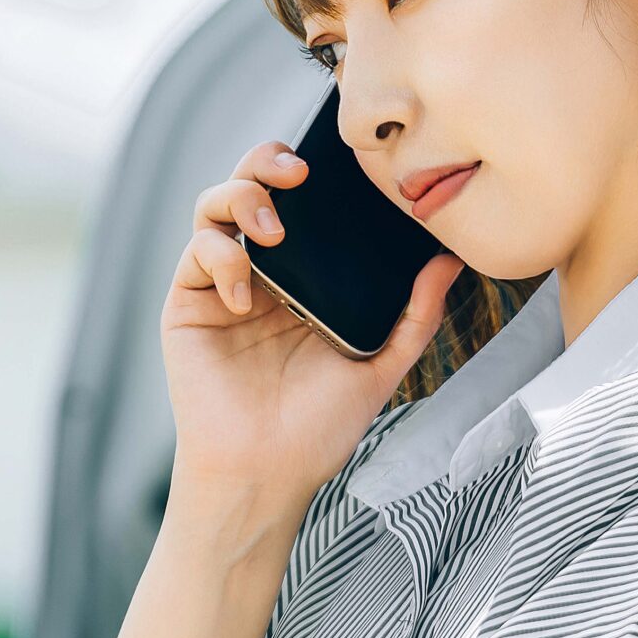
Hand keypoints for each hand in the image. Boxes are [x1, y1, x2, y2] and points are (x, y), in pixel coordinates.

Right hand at [163, 138, 461, 508]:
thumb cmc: (319, 429)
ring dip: (239, 197)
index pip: (300, 206)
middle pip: (250, 187)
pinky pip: (196, 252)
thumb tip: (450, 260)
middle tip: (297, 174)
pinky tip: (245, 295)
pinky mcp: (186, 305)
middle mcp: (258, 274)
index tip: (336, 168)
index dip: (308, 174)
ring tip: (272, 231)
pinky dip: (220, 257)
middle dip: (266, 163)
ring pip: (213, 207)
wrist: (268, 473)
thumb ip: (415, 314)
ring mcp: (218, 286)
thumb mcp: (380, 365)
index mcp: (301, 281)